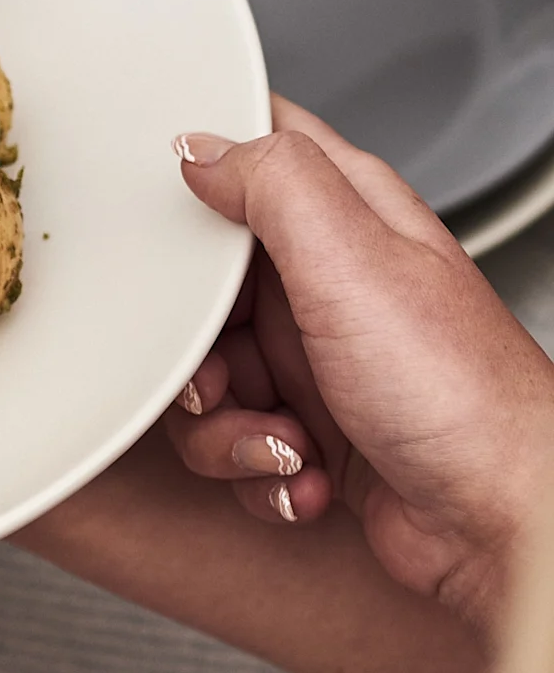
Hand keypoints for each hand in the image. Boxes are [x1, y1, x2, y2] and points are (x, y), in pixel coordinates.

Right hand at [168, 101, 553, 633]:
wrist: (501, 525)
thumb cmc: (462, 397)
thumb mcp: (354, 260)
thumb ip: (273, 182)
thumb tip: (200, 147)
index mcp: (347, 215)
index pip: (256, 150)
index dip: (199, 174)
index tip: (170, 228)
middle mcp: (329, 282)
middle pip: (202, 284)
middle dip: (194, 345)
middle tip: (221, 372)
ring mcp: (317, 358)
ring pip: (206, 374)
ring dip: (228, 427)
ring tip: (284, 439)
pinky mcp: (309, 428)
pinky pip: (233, 441)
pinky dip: (258, 469)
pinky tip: (306, 472)